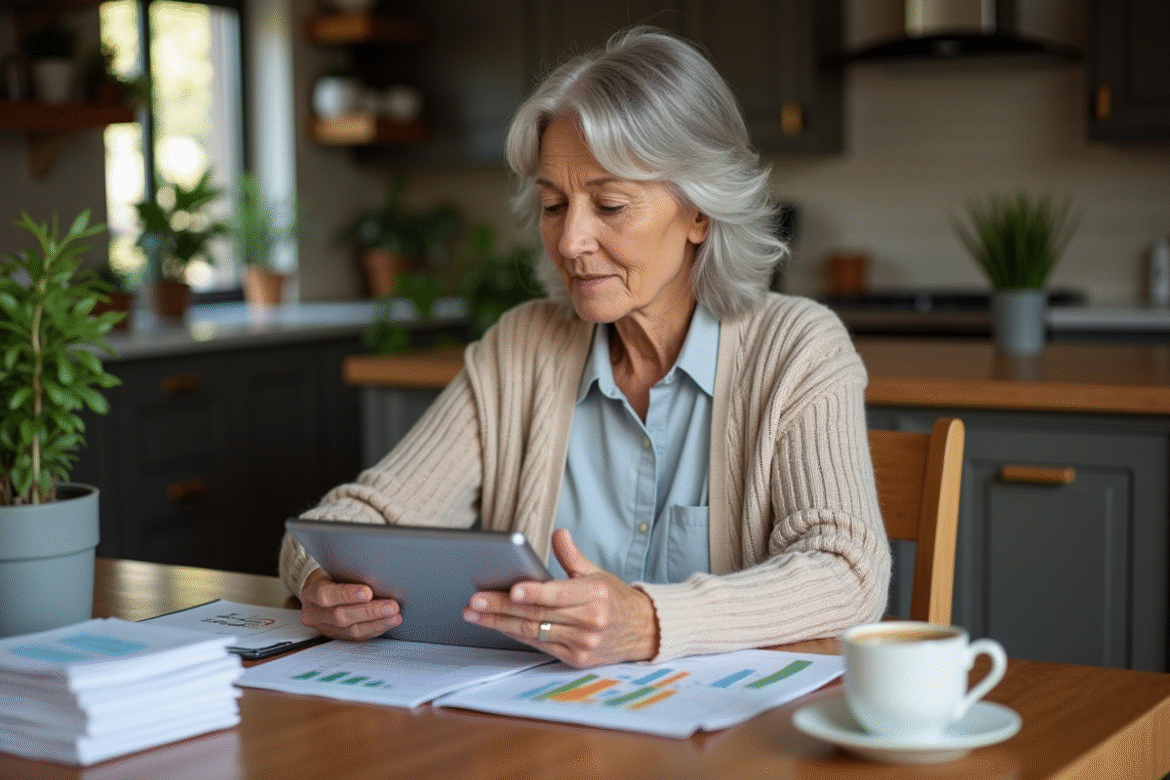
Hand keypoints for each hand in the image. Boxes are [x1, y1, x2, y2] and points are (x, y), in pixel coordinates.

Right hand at [298, 567, 401, 639]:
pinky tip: (389, 622)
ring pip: (352, 630)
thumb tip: (376, 575)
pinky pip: (359, 637)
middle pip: (341, 616)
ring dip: (377, 623)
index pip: (326, 595)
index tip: (368, 592)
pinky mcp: (339, 637)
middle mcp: (315, 615)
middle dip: (369, 611)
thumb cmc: (331, 576)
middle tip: (391, 605)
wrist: (320, 590)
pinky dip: (376, 629)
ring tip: (395, 616)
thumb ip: (348, 574)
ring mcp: (327, 628)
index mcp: (310, 595)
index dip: (347, 594)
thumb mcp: (333, 570)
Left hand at [463, 529, 659, 666]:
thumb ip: (573, 555)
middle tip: (474, 601)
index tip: (510, 589)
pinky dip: (517, 634)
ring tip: (475, 613)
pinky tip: (497, 625)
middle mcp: (590, 622)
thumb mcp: (597, 572)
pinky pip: (540, 645)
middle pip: (538, 615)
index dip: (532, 593)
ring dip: (500, 623)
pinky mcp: (576, 659)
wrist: (643, 631)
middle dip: (502, 608)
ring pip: (534, 632)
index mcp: (595, 595)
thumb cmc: (615, 599)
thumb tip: (558, 534)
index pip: (557, 595)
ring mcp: (583, 644)